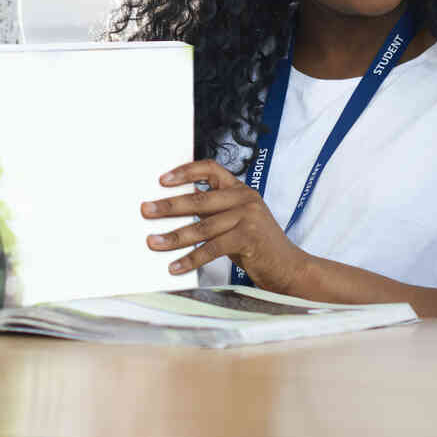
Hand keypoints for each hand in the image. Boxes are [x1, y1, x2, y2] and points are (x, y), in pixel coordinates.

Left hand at [142, 160, 309, 292]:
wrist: (289, 267)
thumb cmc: (258, 246)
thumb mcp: (238, 221)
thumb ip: (215, 212)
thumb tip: (174, 213)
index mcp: (240, 190)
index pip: (211, 168)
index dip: (186, 171)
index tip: (162, 180)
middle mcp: (245, 198)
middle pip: (199, 199)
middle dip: (169, 206)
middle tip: (146, 211)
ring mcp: (248, 217)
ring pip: (202, 226)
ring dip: (174, 236)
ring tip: (153, 242)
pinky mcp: (248, 238)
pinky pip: (212, 248)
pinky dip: (191, 259)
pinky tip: (175, 267)